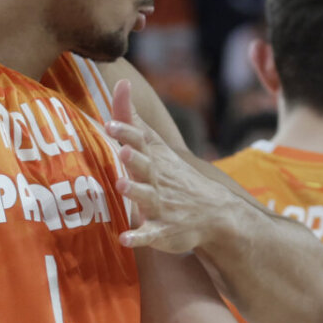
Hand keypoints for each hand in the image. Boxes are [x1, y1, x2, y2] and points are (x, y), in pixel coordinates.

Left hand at [106, 80, 234, 253]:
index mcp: (154, 159)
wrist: (212, 213)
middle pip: (145, 167)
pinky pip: (149, 235)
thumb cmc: (172, 175)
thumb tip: (120, 82)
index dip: (126, 133)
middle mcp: (157, 180)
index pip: (140, 142)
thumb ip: (133, 118)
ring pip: (147, 198)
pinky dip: (138, 238)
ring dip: (135, 192)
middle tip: (123, 151)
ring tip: (121, 186)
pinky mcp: (162, 231)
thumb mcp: (155, 146)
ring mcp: (161, 206)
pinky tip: (124, 239)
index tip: (110, 123)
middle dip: (135, 159)